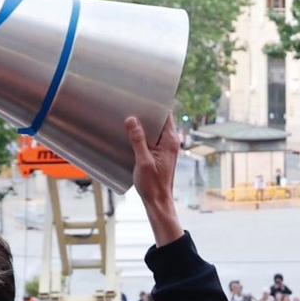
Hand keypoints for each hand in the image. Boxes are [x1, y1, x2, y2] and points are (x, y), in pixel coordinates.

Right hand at [127, 116, 184, 246]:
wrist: (158, 202)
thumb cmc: (153, 185)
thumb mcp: (143, 161)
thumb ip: (138, 140)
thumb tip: (132, 120)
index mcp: (170, 141)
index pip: (166, 115)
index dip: (156, 105)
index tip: (143, 98)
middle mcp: (171, 142)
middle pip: (159, 120)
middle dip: (146, 113)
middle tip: (131, 106)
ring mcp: (166, 148)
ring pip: (155, 129)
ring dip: (143, 124)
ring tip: (128, 118)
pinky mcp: (160, 154)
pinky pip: (151, 139)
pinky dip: (143, 135)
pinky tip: (130, 135)